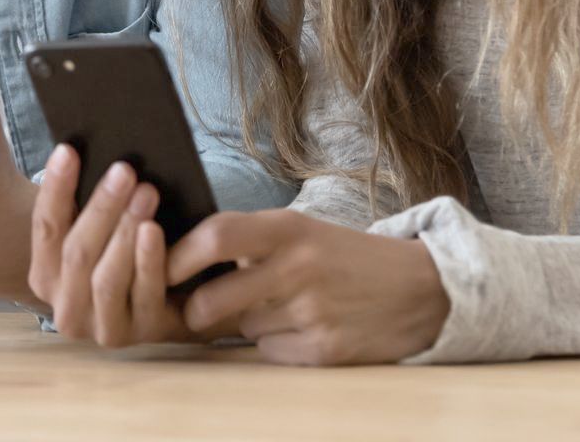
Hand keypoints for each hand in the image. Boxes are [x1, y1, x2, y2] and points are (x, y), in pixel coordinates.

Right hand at [27, 144, 200, 346]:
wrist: (168, 305)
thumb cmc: (125, 255)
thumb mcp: (99, 234)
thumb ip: (85, 208)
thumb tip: (83, 151)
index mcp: (45, 276)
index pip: (45, 227)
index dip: (56, 188)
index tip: (68, 151)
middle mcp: (64, 307)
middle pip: (77, 252)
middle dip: (101, 208)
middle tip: (124, 170)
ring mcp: (99, 328)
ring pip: (105, 277)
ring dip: (125, 231)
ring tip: (146, 193)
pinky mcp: (136, 335)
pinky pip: (141, 295)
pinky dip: (148, 261)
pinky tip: (154, 231)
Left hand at [166, 210, 450, 364]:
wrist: (420, 289)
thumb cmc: (345, 256)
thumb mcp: (301, 230)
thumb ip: (249, 241)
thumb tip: (179, 258)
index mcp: (289, 227)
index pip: (215, 235)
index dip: (178, 255)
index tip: (159, 266)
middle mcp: (298, 267)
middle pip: (212, 300)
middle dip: (196, 311)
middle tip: (197, 308)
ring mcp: (312, 312)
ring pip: (242, 329)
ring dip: (247, 324)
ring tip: (282, 306)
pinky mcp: (324, 351)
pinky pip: (270, 352)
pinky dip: (276, 344)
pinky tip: (305, 327)